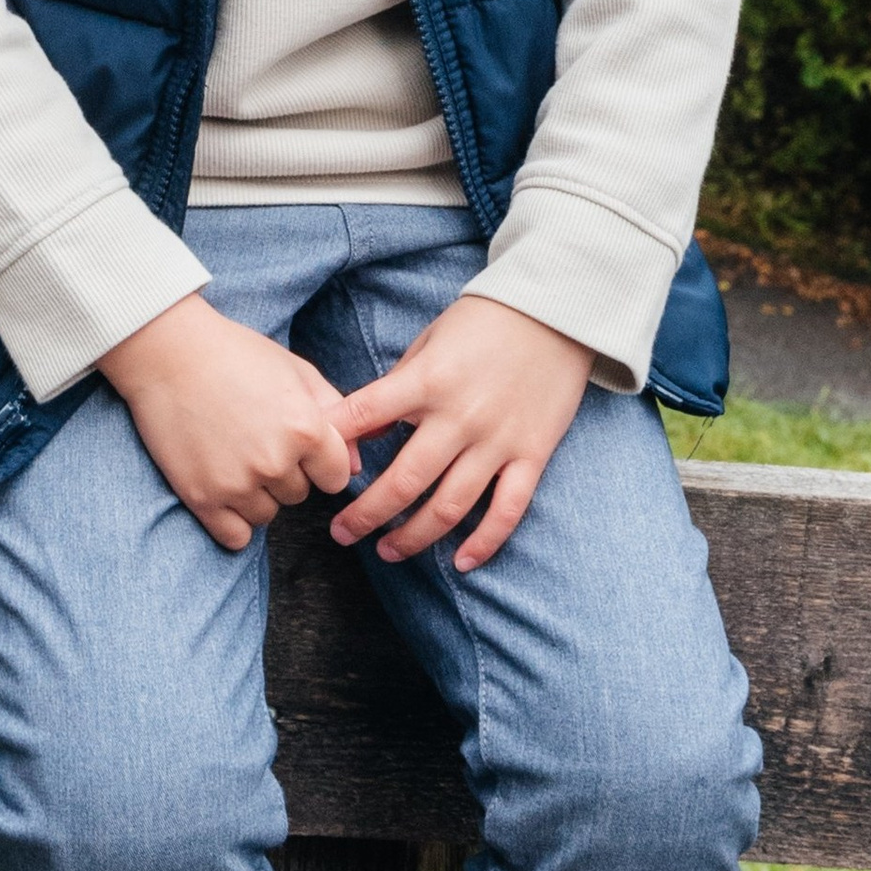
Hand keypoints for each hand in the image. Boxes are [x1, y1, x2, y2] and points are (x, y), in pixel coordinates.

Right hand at [100, 294, 356, 550]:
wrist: (166, 353)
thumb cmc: (235, 354)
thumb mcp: (296, 370)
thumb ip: (336, 414)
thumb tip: (356, 467)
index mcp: (306, 429)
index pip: (336, 477)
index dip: (319, 462)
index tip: (297, 445)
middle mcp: (276, 462)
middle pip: (300, 494)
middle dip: (285, 473)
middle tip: (254, 439)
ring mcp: (238, 483)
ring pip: (268, 514)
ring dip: (257, 494)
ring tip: (233, 455)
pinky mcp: (202, 498)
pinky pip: (236, 537)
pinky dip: (233, 520)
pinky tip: (223, 489)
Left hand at [330, 295, 593, 571]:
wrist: (557, 309)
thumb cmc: (485, 320)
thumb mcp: (429, 341)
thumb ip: (396, 386)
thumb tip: (363, 429)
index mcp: (426, 381)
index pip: (364, 417)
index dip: (332, 445)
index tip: (312, 470)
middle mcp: (459, 417)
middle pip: (403, 482)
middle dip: (365, 515)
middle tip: (341, 534)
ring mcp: (497, 440)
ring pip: (450, 506)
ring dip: (414, 537)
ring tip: (387, 551)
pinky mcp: (532, 453)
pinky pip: (507, 509)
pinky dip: (485, 542)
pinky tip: (461, 561)